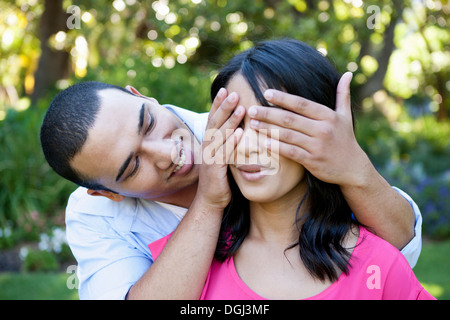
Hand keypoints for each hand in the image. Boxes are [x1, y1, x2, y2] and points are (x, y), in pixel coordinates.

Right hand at [197, 88, 244, 208]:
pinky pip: (224, 153)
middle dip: (224, 107)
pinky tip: (241, 132)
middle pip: (215, 123)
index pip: (212, 119)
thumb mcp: (221, 156)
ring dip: (230, 120)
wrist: (211, 201)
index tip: (225, 89)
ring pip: (220, 135)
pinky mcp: (215, 169)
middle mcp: (207, 147)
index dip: (218, 104)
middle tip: (234, 92)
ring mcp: (210, 158)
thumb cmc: (219, 178)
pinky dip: (232, 142)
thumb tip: (235, 127)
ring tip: (241, 107)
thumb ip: (226, 142)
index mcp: (209, 143)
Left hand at [247, 72, 369, 187]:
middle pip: (290, 119)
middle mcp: (323, 129)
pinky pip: (291, 152)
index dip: (283, 98)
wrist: (353, 169)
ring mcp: (317, 146)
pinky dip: (277, 147)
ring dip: (268, 129)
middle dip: (269, 113)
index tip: (266, 93)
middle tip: (252, 109)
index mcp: (328, 116)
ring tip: (253, 124)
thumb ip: (343, 94)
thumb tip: (347, 74)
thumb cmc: (345, 139)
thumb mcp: (346, 116)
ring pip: (288, 135)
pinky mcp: (312, 161)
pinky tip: (264, 143)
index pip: (301, 104)